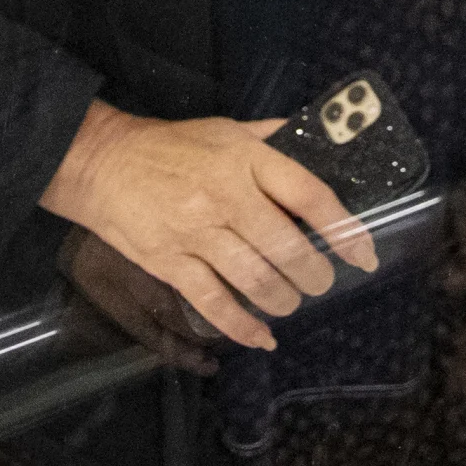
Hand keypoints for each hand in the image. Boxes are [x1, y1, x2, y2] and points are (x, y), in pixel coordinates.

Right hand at [38, 100, 377, 351]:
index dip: (344, 229)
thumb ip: (273, 139)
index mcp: (246, 160)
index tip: (363, 254)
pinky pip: (214, 303)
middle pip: (287, 248)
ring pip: (256, 280)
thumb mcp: (227, 129)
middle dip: (314, 274)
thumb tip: (321, 144)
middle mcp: (226, 197)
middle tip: (320, 281)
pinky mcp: (169, 263)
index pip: (309, 196)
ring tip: (291, 300)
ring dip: (284, 299)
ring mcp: (196, 233)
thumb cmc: (172, 146)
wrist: (102, 163)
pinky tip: (261, 336)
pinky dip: (243, 327)